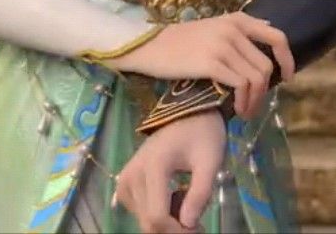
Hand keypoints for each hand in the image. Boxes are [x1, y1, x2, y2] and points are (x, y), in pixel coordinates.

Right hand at [111, 13, 293, 119]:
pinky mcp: (211, 63)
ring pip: (256, 78)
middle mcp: (234, 29)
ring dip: (254, 100)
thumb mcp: (215, 26)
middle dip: (266, 91)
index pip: (277, 37)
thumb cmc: (180, 41)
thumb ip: (240, 29)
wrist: (149, 46)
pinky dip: (242, 101)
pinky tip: (235, 109)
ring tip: (244, 112)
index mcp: (238, 20)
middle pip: (266, 65)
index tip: (287, 78)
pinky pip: (240, 85)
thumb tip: (268, 25)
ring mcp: (223, 45)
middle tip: (256, 106)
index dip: (287, 60)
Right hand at [114, 111, 225, 232]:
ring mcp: (125, 180)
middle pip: (148, 221)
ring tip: (188, 202)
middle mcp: (131, 176)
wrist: (186, 113)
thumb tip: (188, 225)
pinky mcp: (125, 184)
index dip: (178, 231)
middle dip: (174, 229)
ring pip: (143, 219)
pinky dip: (158, 212)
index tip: (200, 229)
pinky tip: (175, 197)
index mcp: (153, 168)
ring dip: (168, 221)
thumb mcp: (211, 161)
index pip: (158, 216)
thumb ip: (200, 194)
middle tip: (198, 223)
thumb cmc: (203, 134)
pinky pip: (139, 211)